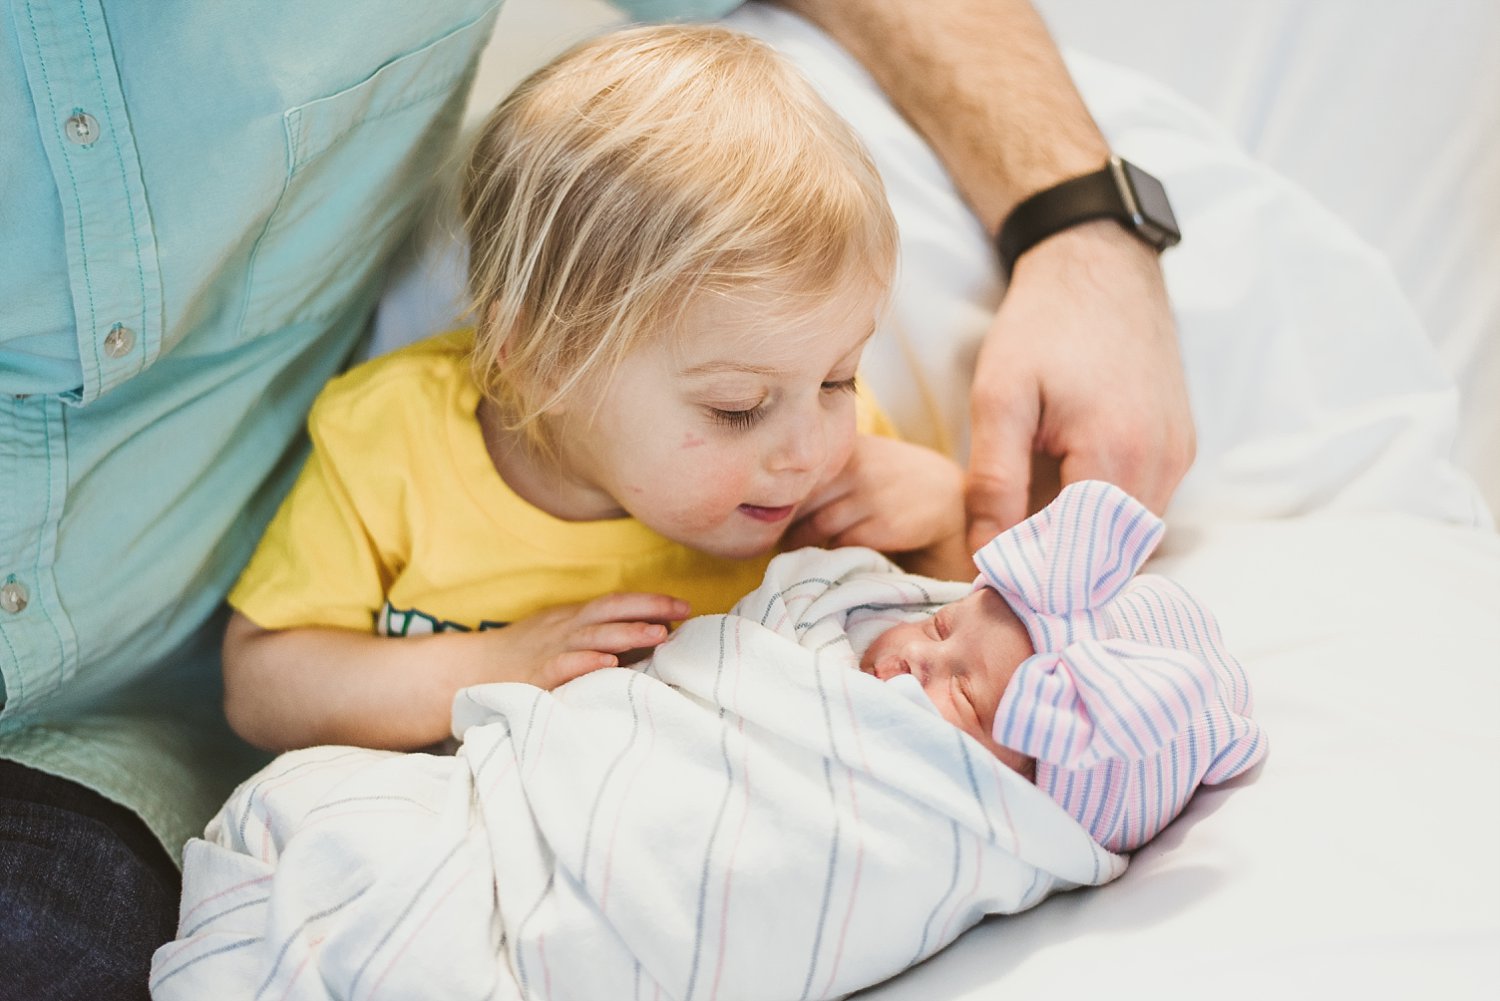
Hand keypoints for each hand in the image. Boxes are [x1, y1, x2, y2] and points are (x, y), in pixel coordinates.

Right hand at [479, 592, 689, 689]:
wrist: (468, 671)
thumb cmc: (524, 657)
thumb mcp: (562, 638)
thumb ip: (600, 636)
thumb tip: (652, 638)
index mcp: (573, 618)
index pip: (616, 602)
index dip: (650, 601)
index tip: (684, 606)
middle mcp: (564, 629)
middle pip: (610, 610)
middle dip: (648, 609)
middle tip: (683, 612)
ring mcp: (550, 650)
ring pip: (592, 636)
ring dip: (627, 633)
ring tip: (659, 634)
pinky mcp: (535, 677)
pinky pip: (562, 667)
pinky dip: (585, 663)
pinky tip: (608, 665)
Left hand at [786, 434, 969, 577]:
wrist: (948, 497)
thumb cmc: (892, 478)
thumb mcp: (864, 456)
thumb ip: (826, 462)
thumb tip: (770, 483)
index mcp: (847, 447)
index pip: (797, 471)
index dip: (777, 493)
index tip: (765, 508)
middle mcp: (857, 468)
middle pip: (800, 500)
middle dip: (783, 520)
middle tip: (771, 534)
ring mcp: (870, 498)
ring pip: (815, 525)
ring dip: (799, 541)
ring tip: (792, 547)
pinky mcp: (883, 527)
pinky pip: (839, 544)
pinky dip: (827, 552)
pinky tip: (823, 554)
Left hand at [965, 221, 1195, 549]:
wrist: (1099, 265)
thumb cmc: (1043, 326)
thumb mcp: (999, 399)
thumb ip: (993, 483)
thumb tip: (985, 557)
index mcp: (1116, 455)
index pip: (1078, 558)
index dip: (1033, 578)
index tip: (992, 583)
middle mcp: (1162, 464)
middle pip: (1110, 557)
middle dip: (1059, 571)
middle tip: (1006, 568)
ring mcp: (1179, 457)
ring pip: (1130, 539)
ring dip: (1084, 548)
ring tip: (1031, 534)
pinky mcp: (1182, 447)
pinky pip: (1144, 508)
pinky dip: (1106, 521)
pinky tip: (1064, 503)